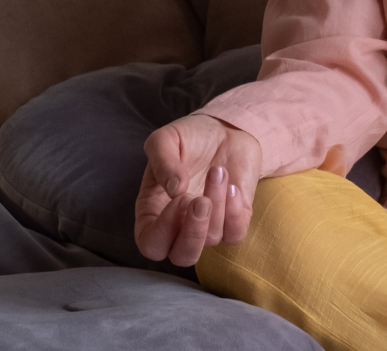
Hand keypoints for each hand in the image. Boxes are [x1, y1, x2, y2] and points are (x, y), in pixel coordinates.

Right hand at [133, 114, 261, 267]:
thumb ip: (162, 162)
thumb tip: (174, 189)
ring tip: (218, 170)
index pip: (151, 244)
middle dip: (193, 233)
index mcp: (153, 212)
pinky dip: (235, 212)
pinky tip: (232, 185)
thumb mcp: (165, 139)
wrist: (225, 130)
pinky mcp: (234, 219)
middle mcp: (179, 225)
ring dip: (217, 202)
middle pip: (182, 257)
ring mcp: (208, 224)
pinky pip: (236, 234)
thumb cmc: (189, 138)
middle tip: (200, 200)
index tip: (179, 199)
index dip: (163, 231)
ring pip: (212, 238)